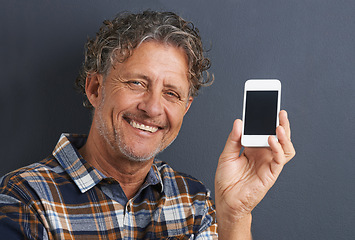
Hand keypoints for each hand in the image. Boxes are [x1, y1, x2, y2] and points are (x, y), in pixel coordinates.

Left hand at [215, 110, 294, 226]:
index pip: (262, 130)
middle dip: (280, 123)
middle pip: (277, 136)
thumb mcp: (226, 155)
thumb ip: (233, 139)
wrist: (226, 200)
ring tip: (279, 124)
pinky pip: (280, 158)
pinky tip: (271, 139)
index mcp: (253, 148)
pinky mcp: (271, 173)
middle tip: (279, 111)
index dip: (265, 119)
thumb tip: (239, 122)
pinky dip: (278, 148)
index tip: (265, 106)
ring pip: (284, 146)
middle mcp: (263, 153)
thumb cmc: (226, 179)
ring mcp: (268, 163)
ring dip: (285, 135)